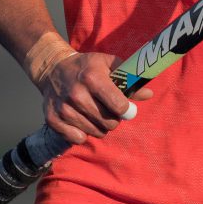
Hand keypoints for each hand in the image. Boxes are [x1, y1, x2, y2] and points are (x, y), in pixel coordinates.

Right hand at [37, 50, 153, 145]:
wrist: (53, 69)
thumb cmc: (87, 67)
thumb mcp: (109, 64)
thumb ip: (129, 79)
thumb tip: (149, 94)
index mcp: (92, 78)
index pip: (119, 105)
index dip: (127, 110)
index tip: (126, 107)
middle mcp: (76, 94)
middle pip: (109, 122)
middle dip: (114, 118)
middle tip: (109, 110)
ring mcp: (63, 108)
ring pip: (95, 132)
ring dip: (100, 126)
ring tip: (95, 113)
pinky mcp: (53, 120)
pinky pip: (78, 139)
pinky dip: (83, 133)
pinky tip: (81, 120)